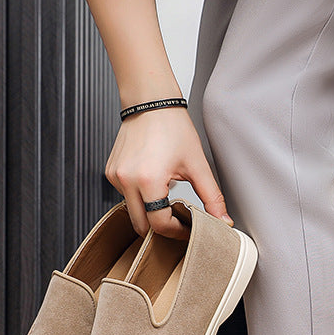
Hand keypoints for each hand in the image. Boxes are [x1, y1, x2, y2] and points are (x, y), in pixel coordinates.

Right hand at [105, 107, 231, 238]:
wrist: (151, 102)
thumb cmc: (172, 127)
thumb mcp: (198, 165)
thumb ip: (212, 198)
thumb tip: (223, 221)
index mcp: (148, 180)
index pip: (160, 224)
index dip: (177, 232)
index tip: (188, 230)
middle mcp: (126, 180)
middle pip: (141, 225)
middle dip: (161, 228)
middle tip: (180, 222)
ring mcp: (115, 176)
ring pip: (133, 212)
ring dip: (150, 213)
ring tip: (168, 200)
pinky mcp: (110, 172)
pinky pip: (126, 197)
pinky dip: (141, 198)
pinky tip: (154, 186)